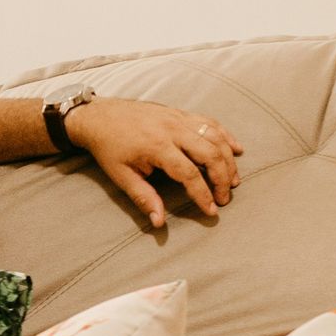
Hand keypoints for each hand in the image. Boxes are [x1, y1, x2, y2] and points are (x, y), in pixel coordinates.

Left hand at [68, 100, 243, 231]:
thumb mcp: (121, 175)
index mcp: (157, 146)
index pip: (189, 173)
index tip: (211, 210)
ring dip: (228, 159)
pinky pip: (210, 122)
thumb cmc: (109, 148)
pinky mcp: (180, 113)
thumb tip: (159, 221)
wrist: (100, 116)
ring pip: (215, 136)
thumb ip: (143, 197)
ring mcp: (178, 118)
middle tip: (225, 198)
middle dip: (222, 178)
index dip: (203, 194)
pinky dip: (226, 136)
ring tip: (234, 180)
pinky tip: (236, 149)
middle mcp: (172, 129)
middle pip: (210, 153)